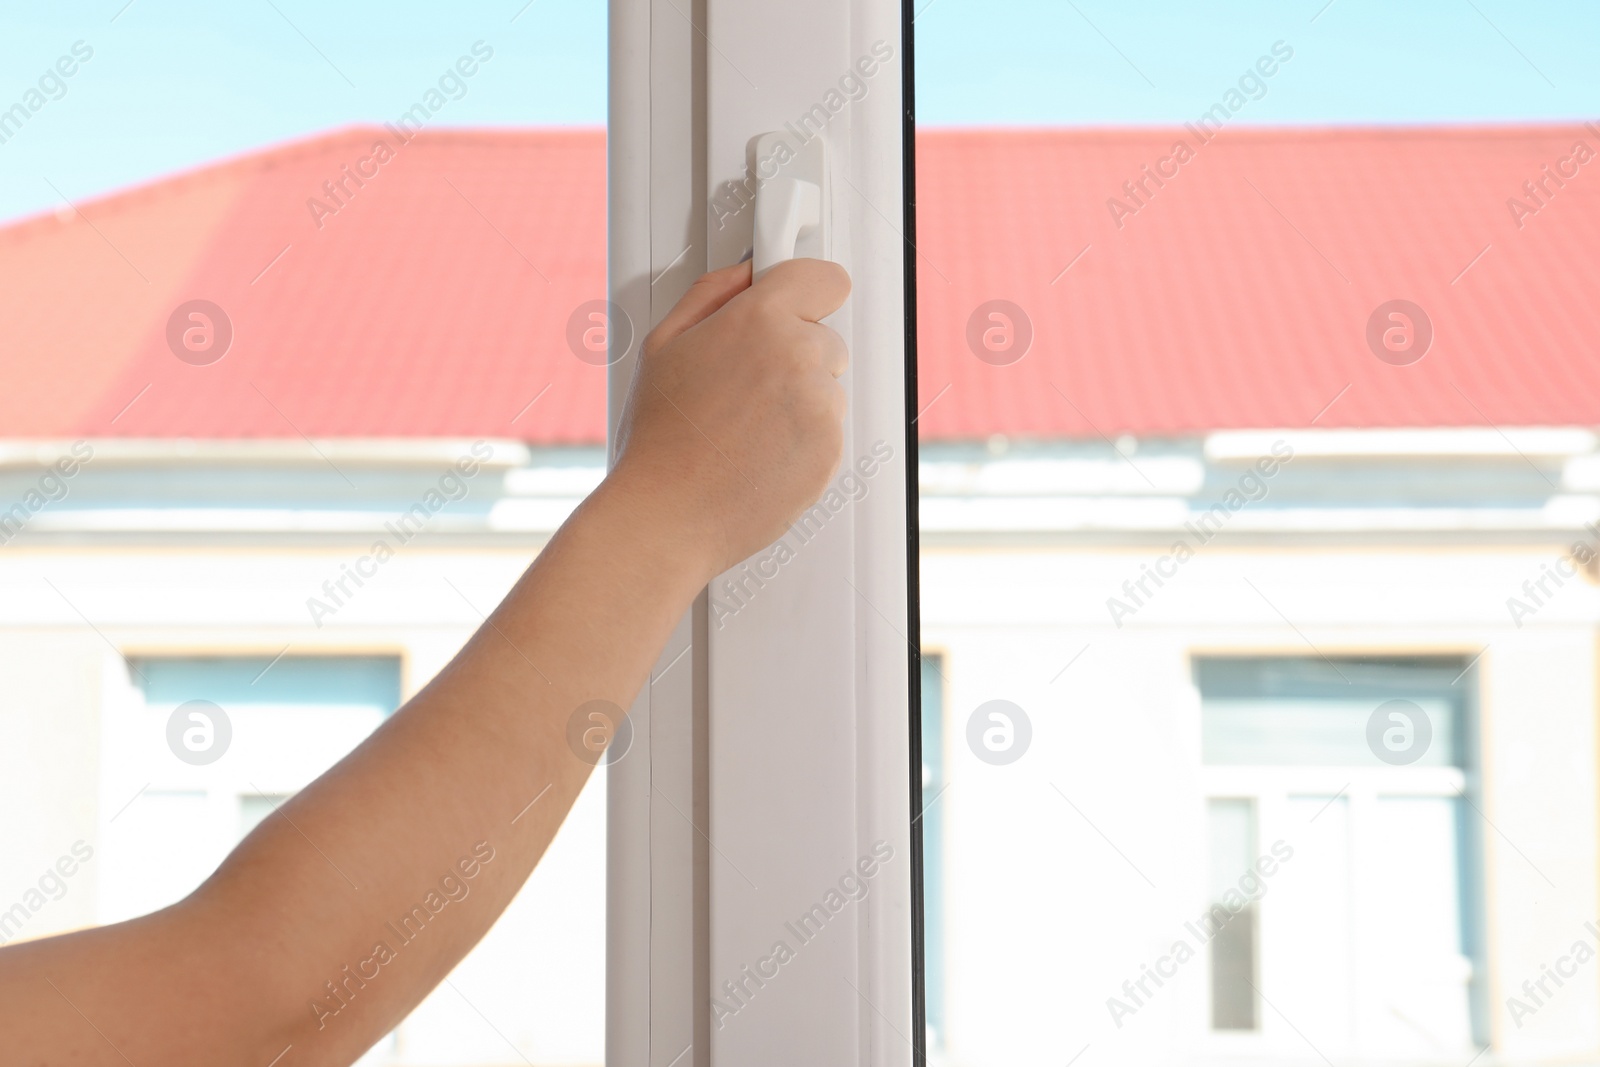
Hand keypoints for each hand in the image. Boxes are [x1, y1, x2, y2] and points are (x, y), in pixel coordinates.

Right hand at [609, 258, 851, 581]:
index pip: (826, 278)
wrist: (670, 514)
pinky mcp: (830, 450)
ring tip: (746, 426)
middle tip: (746, 385)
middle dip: (794, 354)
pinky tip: (758, 451)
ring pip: (828, 387)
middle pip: (826, 338)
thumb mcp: (664, 343)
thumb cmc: (660, 438)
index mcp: (759, 320)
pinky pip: (829, 431)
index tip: (798, 302)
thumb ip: (713, 293)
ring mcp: (819, 407)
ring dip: (800, 400)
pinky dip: (803, 440)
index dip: (809, 291)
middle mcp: (798, 358)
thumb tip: (747, 274)